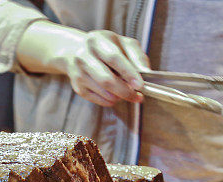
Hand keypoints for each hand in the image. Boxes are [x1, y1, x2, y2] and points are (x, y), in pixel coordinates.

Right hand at [16, 23, 148, 106]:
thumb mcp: (123, 43)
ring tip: (127, 92)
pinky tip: (115, 94)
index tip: (140, 85)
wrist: (76, 51)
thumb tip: (146, 73)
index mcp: (96, 40)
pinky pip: (99, 100)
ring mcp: (78, 73)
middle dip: (125, 91)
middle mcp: (83, 56)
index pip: (114, 58)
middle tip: (138, 96)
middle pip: (106, 80)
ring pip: (104, 93)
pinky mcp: (78, 87)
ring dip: (120, 96)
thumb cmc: (105, 47)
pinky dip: (111, 100)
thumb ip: (137, 56)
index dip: (128, 72)